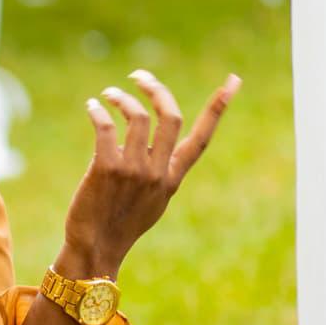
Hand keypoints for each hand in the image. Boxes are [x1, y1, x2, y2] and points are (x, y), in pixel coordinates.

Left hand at [59, 69, 234, 277]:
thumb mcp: (151, 200)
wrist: (96, 249)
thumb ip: (155, 170)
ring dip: (121, 98)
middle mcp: (157, 171)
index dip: (218, 107)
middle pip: (170, 116)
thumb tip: (141, 141)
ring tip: (108, 94)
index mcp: (173, 177)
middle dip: (156, 89)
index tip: (233, 80)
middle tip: (139, 76)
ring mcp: (133, 170)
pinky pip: (106, 128)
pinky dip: (98, 112)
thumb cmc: (120, 225)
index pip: (202, 137)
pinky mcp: (106, 169)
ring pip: (136, 117)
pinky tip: (92, 107)